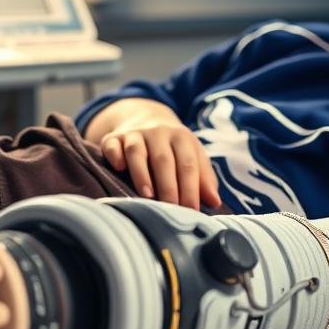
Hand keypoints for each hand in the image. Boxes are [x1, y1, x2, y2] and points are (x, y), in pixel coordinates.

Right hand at [94, 101, 220, 210]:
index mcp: (182, 138)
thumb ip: (204, 179)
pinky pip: (113, 145)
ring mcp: (135, 134)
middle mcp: (159, 132)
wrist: (144, 118)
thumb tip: (215, 202)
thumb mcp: (192, 157)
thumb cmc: (173, 149)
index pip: (188, 164)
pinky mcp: (114, 138)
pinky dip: (115, 156)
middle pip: (164, 160)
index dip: (191, 188)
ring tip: (147, 196)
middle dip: (169, 186)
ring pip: (137, 152)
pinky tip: (119, 168)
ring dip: (142, 174)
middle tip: (171, 208)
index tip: (192, 210)